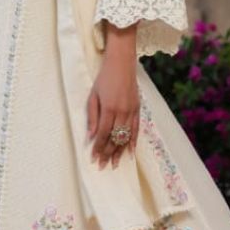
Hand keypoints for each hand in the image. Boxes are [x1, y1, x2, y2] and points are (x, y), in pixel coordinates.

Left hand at [86, 26, 139, 168]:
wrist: (122, 63)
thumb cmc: (104, 78)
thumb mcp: (93, 95)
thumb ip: (92, 116)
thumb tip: (90, 135)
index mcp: (109, 109)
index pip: (102, 134)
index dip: (98, 148)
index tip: (94, 159)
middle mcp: (122, 112)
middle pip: (114, 139)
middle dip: (108, 154)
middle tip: (103, 166)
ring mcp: (132, 111)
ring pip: (126, 137)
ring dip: (119, 152)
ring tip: (115, 164)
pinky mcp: (138, 109)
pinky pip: (136, 129)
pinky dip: (133, 142)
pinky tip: (129, 152)